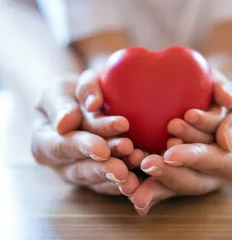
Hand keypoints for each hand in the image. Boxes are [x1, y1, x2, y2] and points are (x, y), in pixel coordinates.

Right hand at [31, 75, 138, 195]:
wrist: (82, 105)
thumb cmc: (69, 95)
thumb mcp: (59, 89)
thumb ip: (61, 103)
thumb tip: (65, 122)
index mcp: (44, 143)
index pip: (62, 147)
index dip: (82, 148)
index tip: (102, 149)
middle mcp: (61, 165)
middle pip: (81, 170)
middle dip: (104, 168)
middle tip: (125, 164)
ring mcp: (81, 174)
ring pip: (99, 180)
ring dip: (120, 173)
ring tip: (139, 161)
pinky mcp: (101, 179)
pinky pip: (113, 184)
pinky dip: (128, 180)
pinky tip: (144, 176)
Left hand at [130, 79, 231, 214]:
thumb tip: (226, 142)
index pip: (218, 163)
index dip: (195, 159)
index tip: (171, 152)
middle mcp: (221, 174)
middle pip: (195, 180)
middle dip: (170, 173)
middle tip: (145, 162)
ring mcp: (204, 174)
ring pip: (179, 182)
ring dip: (157, 175)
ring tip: (135, 159)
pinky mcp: (189, 168)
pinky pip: (170, 176)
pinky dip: (151, 179)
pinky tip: (131, 174)